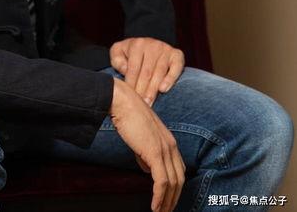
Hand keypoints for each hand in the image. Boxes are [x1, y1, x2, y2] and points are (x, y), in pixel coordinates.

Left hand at [110, 37, 183, 106]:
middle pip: (147, 72)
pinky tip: (163, 89)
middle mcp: (152, 45)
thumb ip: (117, 60)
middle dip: (142, 90)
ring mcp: (165, 49)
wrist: (147, 45)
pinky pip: (176, 68)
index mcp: (137, 44)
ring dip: (153, 90)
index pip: (134, 68)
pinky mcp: (177, 54)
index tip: (130, 97)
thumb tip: (125, 69)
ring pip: (159, 72)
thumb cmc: (130, 53)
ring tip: (149, 102)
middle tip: (140, 104)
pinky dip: (170, 79)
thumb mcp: (118, 52)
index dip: (131, 83)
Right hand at [110, 78, 184, 211]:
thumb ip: (146, 153)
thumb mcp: (142, 136)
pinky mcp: (155, 152)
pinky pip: (162, 181)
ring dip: (167, 201)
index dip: (176, 187)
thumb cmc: (129, 115)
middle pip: (180, 179)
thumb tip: (147, 169)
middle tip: (167, 211)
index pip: (179, 170)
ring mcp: (164, 149)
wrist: (123, 102)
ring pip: (173, 183)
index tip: (170, 199)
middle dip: (174, 198)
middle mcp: (171, 146)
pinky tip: (155, 206)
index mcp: (169, 141)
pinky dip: (160, 196)